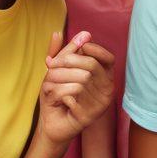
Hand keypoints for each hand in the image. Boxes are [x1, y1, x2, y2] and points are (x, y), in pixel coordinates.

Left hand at [37, 31, 115, 146]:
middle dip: (67, 62)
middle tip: (49, 66)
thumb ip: (65, 51)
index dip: (95, 49)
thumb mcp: (59, 70)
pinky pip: (72, 98)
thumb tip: (72, 32)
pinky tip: (56, 100)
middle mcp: (107, 90)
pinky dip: (59, 95)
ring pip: (80, 81)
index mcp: (105, 77)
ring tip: (48, 84)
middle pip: (92, 66)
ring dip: (58, 80)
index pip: (108, 59)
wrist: (51, 125)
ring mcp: (100, 104)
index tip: (78, 47)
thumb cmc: (57, 94)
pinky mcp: (89, 117)